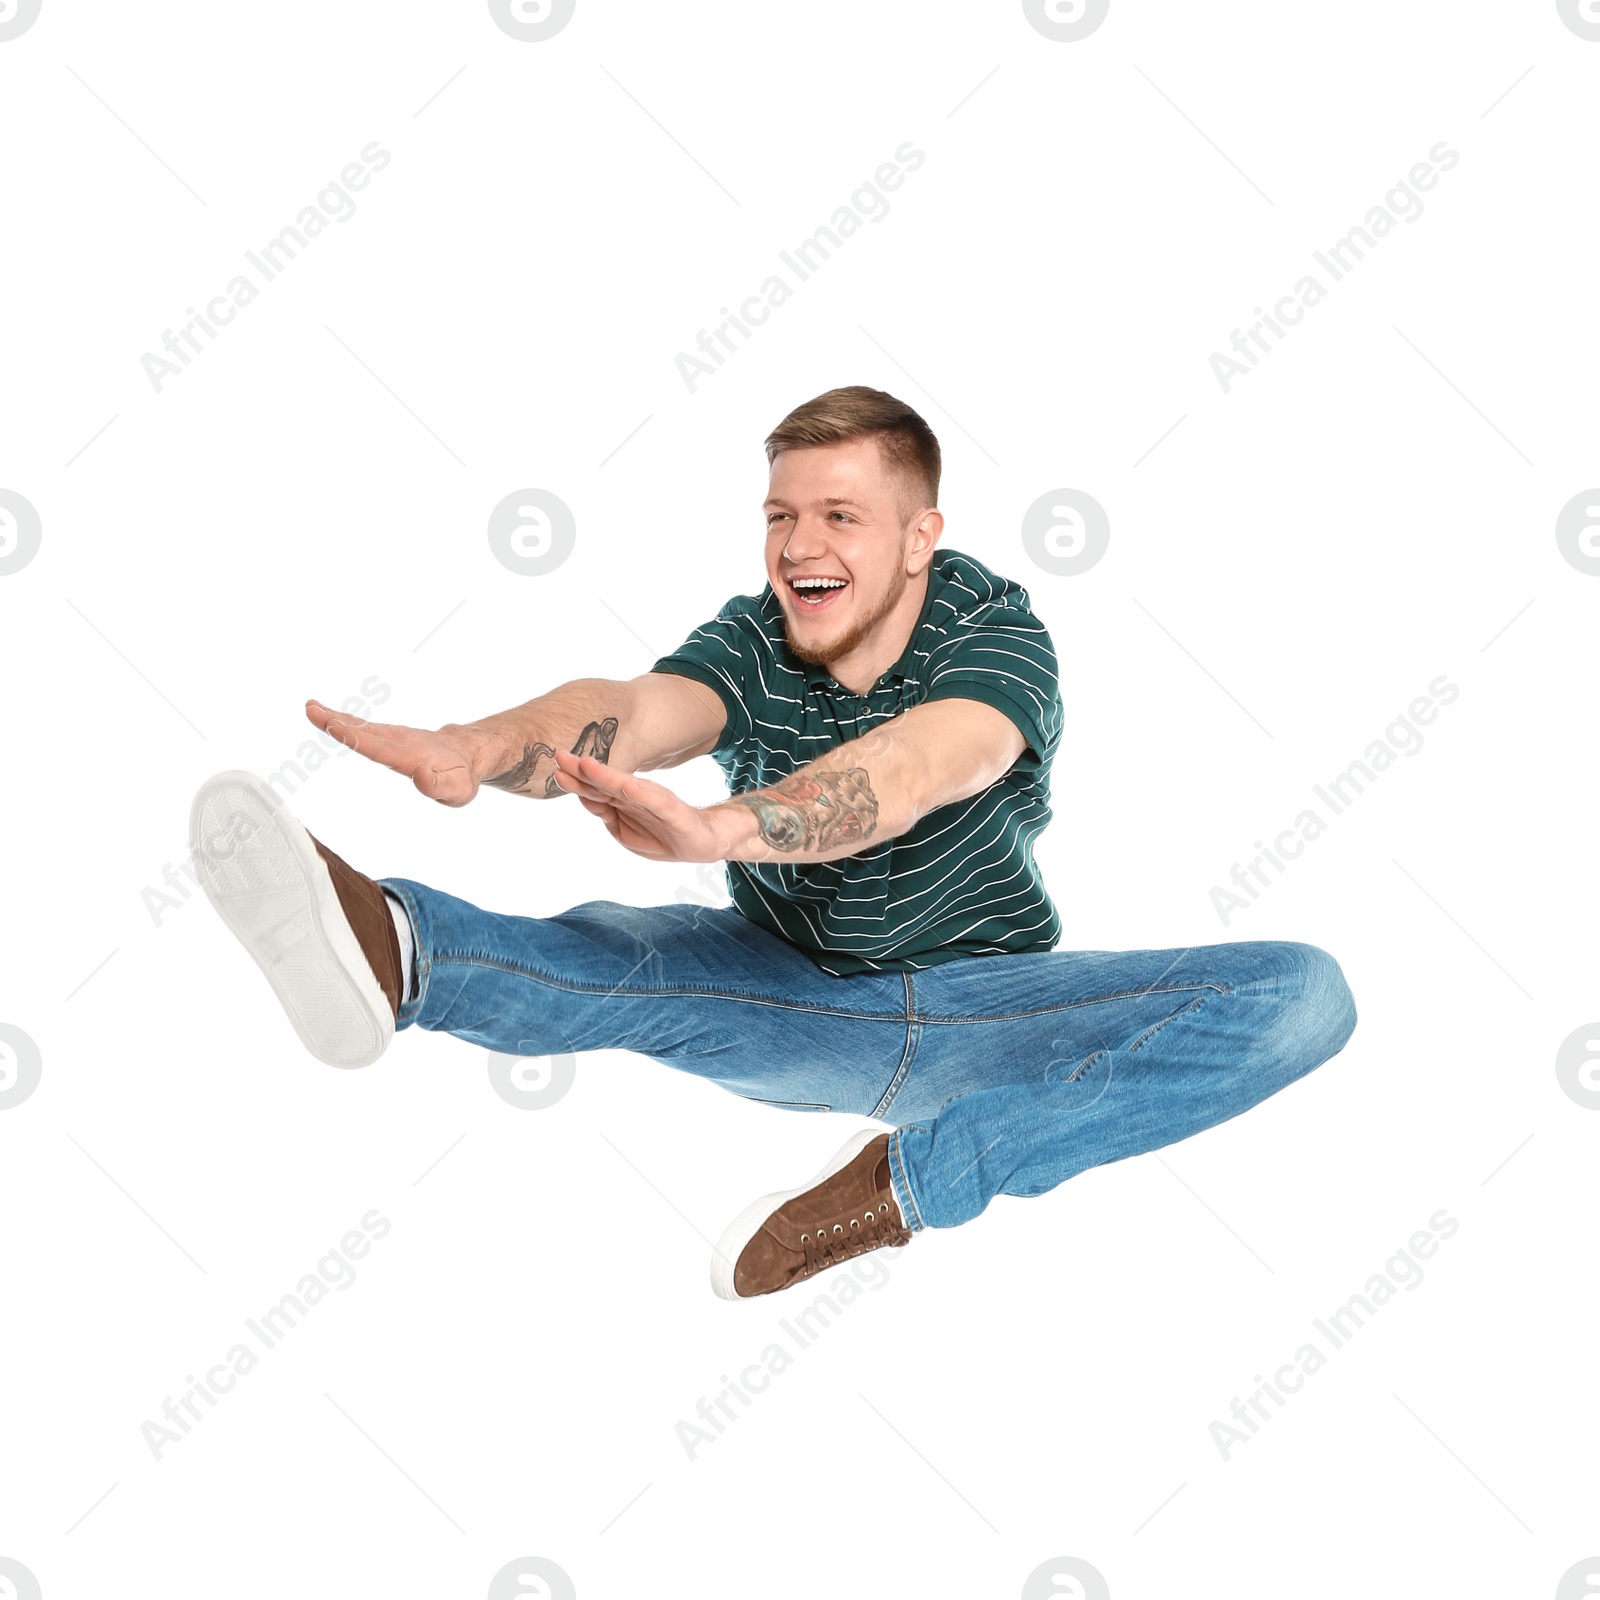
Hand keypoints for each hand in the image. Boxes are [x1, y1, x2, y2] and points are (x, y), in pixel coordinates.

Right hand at [305, 699, 483, 806]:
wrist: (466, 754)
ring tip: (311, 708)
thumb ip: (438, 785)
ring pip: (361, 727)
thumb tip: (419, 776)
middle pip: (364, 732)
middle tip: (312, 711)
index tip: (335, 726)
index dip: (356, 737)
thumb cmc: (460, 777)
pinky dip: (343, 721)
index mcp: (410, 756)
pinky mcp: (387, 737)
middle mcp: (398, 742)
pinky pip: (363, 728)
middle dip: (338, 722)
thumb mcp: (457, 789)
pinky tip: (325, 715)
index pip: (378, 747)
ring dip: (335, 718)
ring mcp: (392, 737)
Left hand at [551, 749, 734, 861]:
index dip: (574, 778)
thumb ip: (606, 813)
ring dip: (605, 775)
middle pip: (604, 782)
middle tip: (559, 754)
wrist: (705, 842)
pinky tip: (626, 785)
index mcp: (623, 801)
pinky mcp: (673, 811)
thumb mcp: (625, 831)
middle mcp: (636, 795)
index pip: (594, 788)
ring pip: (625, 786)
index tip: (554, 766)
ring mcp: (654, 801)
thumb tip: (584, 797)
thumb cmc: (663, 835)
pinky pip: (654, 800)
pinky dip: (639, 792)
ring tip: (585, 764)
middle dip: (581, 770)